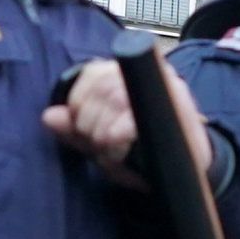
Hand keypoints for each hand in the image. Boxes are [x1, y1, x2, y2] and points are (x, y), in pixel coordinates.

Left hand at [44, 58, 214, 188]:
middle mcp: (149, 72)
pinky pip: (137, 116)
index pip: (93, 73)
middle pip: (104, 87)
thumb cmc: (144, 151)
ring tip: (112, 151)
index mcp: (129, 74)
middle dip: (91, 122)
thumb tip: (49, 117)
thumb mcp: (102, 142)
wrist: (190, 167)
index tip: (80, 126)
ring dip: (106, 132)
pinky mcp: (180, 106)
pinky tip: (120, 146)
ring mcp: (167, 86)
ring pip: (118, 97)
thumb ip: (75, 129)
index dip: (79, 101)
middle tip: (97, 145)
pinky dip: (121, 134)